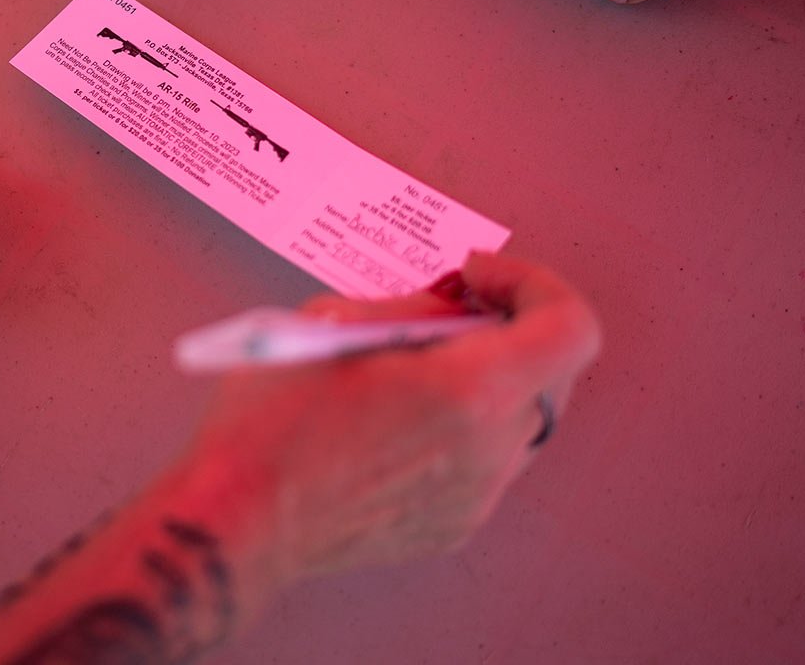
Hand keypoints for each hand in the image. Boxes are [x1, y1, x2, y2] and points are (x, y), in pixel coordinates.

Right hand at [185, 253, 599, 582]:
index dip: (533, 286)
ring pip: (519, 419)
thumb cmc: (268, 426)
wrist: (236, 520)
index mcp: (466, 392)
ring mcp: (474, 497)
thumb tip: (450, 300)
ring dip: (487, 380)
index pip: (568, 328)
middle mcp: (486, 451)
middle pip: (550, 374)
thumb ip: (411, 307)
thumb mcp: (333, 324)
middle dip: (506, 329)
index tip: (480, 278)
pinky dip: (463, 428)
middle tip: (445, 311)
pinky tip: (400, 416)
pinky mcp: (452, 525)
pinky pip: (486, 462)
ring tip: (412, 365)